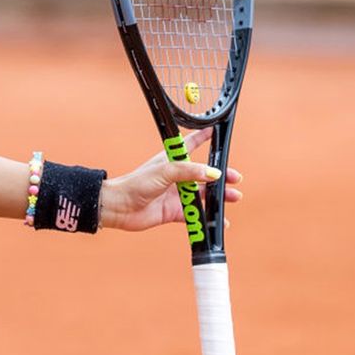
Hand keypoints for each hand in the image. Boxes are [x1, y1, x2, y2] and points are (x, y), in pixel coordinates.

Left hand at [100, 128, 242, 231]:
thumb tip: (213, 174)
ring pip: (202, 195)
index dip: (203, 137)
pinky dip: (208, 219)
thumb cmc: (135, 183)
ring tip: (233, 198)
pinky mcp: (173, 212)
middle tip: (235, 179)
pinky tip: (219, 222)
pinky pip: (195, 215)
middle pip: (203, 174)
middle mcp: (176, 177)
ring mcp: (175, 194)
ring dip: (218, 197)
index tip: (216, 132)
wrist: (119, 207)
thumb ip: (189, 171)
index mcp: (171, 161)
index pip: (190, 144)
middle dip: (220, 176)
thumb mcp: (164, 171)